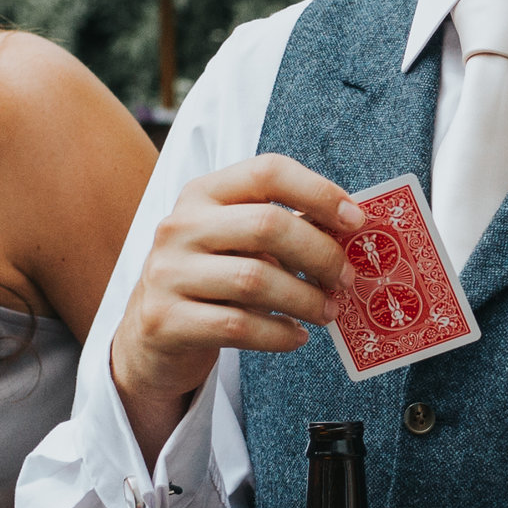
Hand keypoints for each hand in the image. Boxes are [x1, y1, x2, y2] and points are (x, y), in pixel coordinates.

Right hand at [110, 155, 363, 455]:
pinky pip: (238, 326)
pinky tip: (296, 336)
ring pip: (255, 279)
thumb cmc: (213, 280)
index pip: (267, 171)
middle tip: (346, 278)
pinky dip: (279, 334)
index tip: (356, 222)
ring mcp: (167, 273)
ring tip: (328, 312)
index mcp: (203, 193)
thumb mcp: (240, 243)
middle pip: (267, 225)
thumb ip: (286, 229)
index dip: (319, 192)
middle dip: (320, 253)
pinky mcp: (165, 320)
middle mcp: (180, 226)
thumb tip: (351, 229)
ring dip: (306, 299)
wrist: (152, 333)